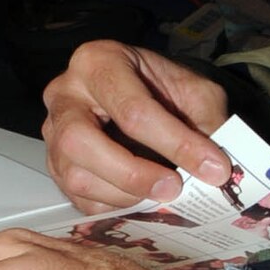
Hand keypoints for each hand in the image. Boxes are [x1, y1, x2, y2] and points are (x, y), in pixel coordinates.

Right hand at [43, 40, 231, 211]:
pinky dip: (114, 208)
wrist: (143, 92)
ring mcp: (53, 133)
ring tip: (162, 196)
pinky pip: (78, 199)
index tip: (213, 168)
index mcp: (98, 62)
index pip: (133, 109)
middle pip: (81, 142)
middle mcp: (64, 95)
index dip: (176, 143)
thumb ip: (206, 121)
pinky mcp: (55, 167)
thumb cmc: (164, 88)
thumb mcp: (194, 91)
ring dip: (124, 195)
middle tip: (174, 188)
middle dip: (133, 174)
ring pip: (75, 176)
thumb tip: (216, 169)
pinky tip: (143, 201)